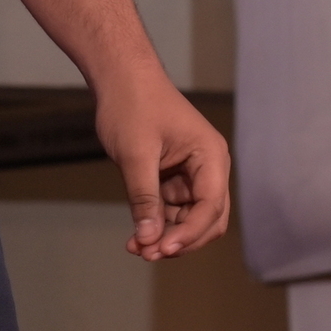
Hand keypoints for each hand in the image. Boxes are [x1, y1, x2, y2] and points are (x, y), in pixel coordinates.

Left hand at [98, 70, 232, 260]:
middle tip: (147, 254)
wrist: (120, 76)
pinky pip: (171, 209)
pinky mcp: (173, 176)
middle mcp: (208, 167)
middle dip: (180, 240)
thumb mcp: (136, 154)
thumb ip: (144, 198)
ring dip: (166, 235)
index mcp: (210, 157)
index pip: (210, 207)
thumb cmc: (132, 105)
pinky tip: (136, 235)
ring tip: (135, 247)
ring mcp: (191, 173)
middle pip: (207, 219)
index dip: (188, 234)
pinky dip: (157, 223)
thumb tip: (149, 239)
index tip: (160, 250)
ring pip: (188, 218)